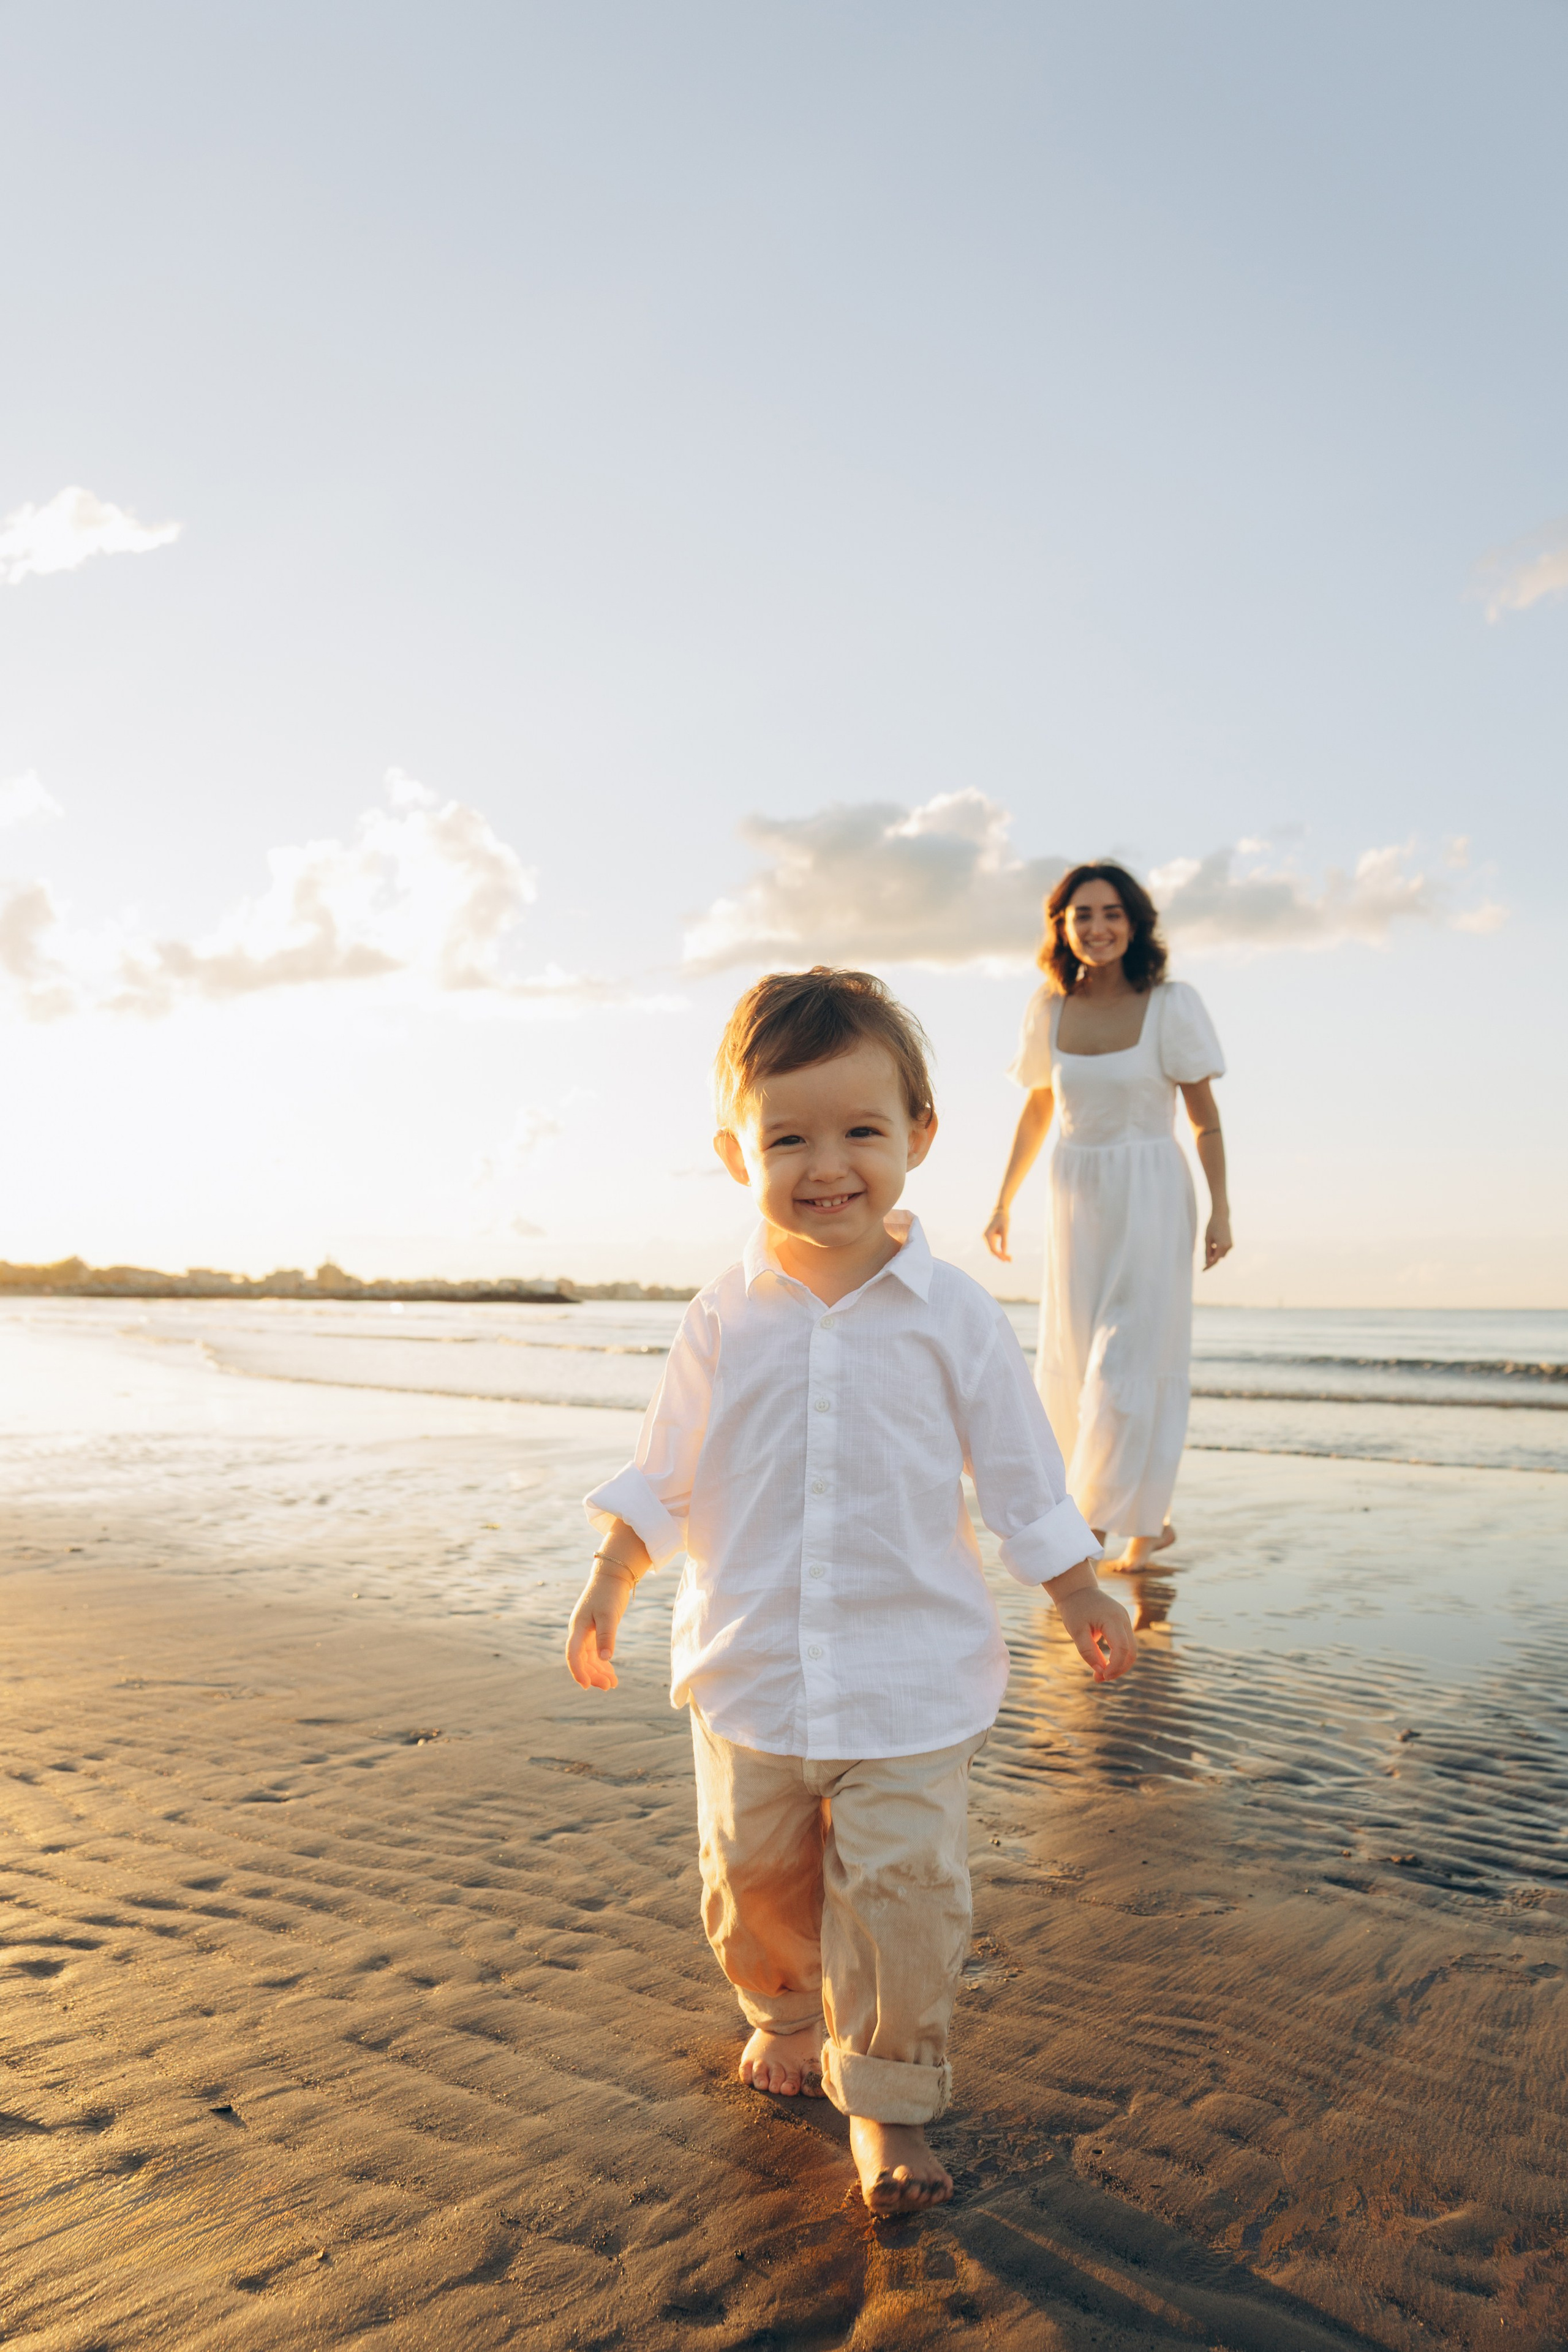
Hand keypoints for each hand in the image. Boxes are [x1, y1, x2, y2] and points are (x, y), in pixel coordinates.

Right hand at [564, 1563, 634, 1689]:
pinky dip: (603, 1663)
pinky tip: (611, 1673)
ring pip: (589, 1659)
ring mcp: (586, 1633)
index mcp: (578, 1628)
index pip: (573, 1654)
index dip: (578, 1671)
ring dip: (599, 1672)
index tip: (586, 1686)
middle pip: (582, 1660)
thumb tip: (605, 1658)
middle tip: (609, 1687)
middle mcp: (579, 1632)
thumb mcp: (609, 1615)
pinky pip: (595, 1653)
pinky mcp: (595, 1632)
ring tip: (613, 1684)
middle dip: (593, 1675)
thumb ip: (607, 1636)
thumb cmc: (609, 1594)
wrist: (612, 1577)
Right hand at [983, 1207, 1010, 1262]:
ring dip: (1001, 1255)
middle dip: (1001, 1256)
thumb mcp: (1005, 1229)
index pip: (992, 1249)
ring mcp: (987, 1238)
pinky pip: (995, 1247)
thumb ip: (1004, 1240)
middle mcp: (985, 1238)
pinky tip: (1007, 1255)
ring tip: (1010, 1259)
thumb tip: (1004, 1252)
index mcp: (987, 1235)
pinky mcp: (991, 1239)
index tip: (1006, 1259)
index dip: (999, 1255)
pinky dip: (1000, 1251)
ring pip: (993, 1250)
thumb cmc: (1003, 1219)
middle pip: (992, 1251)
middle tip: (1011, 1260)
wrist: (1000, 1211)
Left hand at [1052, 1582, 1136, 1681]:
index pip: (1122, 1649)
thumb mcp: (1076, 1631)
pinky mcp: (1123, 1623)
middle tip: (1099, 1678)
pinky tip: (1105, 1663)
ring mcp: (1125, 1620)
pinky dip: (1119, 1656)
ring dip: (1120, 1665)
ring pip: (1131, 1649)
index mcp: (1113, 1619)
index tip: (1100, 1677)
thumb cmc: (1074, 1609)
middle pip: (1131, 1652)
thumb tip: (1101, 1671)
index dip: (1115, 1667)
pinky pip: (1126, 1644)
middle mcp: (1123, 1619)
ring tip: (1101, 1674)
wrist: (1077, 1589)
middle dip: (1119, 1669)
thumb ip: (1088, 1652)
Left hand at [1203, 1213, 1232, 1270]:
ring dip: (1214, 1253)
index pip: (1214, 1260)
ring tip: (1210, 1242)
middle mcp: (1228, 1247)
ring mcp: (1231, 1246)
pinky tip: (1215, 1241)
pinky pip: (1223, 1251)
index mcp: (1222, 1246)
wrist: (1221, 1216)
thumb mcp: (1206, 1239)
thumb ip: (1207, 1251)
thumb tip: (1207, 1262)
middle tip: (1204, 1250)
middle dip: (1210, 1258)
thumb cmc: (1211, 1226)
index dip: (1208, 1266)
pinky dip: (1218, 1249)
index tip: (1202, 1270)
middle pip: (1217, 1258)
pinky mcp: (1231, 1244)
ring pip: (1220, 1255)